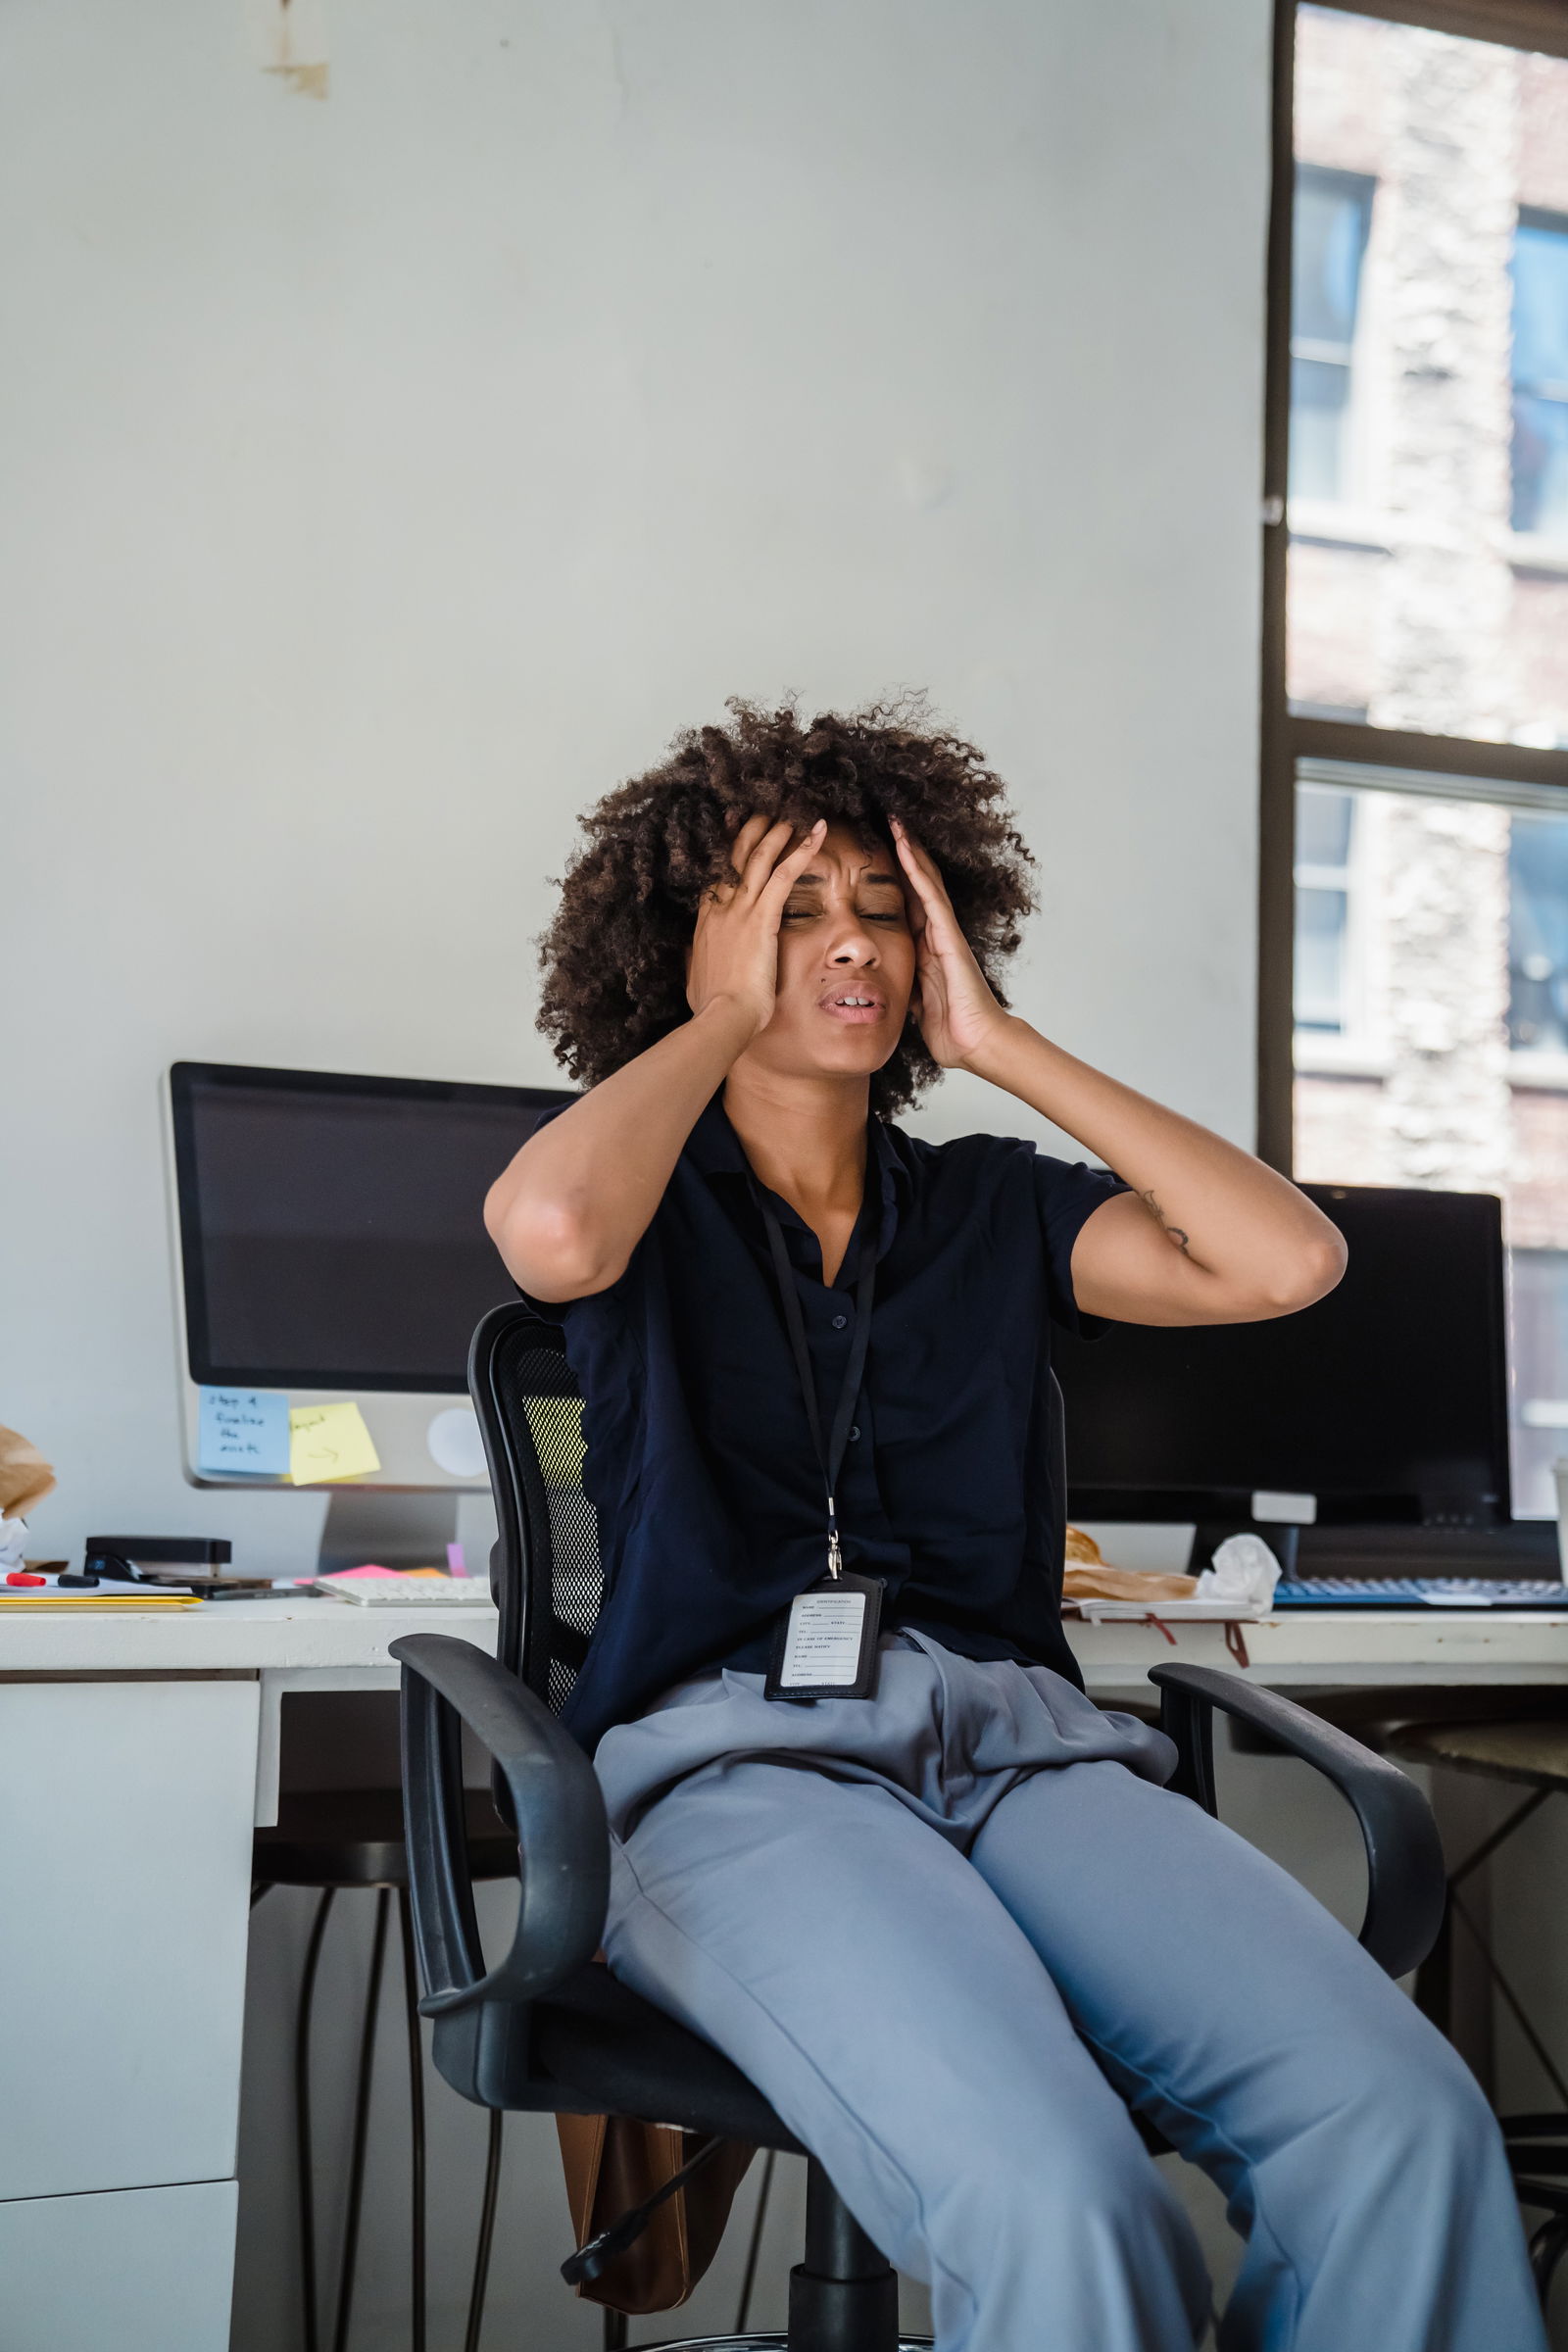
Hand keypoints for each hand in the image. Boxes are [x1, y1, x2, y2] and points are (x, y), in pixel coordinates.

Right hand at [686, 813, 826, 1040]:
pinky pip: (784, 875)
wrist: (722, 1018)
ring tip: (794, 815)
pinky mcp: (762, 919)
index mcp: (706, 922)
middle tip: (766, 813)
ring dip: (778, 832)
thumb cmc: (712, 1007)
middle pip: (735, 858)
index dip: (728, 855)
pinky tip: (817, 833)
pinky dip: (802, 851)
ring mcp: (739, 911)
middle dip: (752, 832)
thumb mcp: (695, 979)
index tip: (737, 837)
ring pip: (759, 858)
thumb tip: (694, 960)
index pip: (718, 877)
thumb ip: (697, 963)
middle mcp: (720, 908)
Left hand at [891, 818, 1010, 1069]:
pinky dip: (916, 870)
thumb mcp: (916, 1003)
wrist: (976, 1044)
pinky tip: (903, 846)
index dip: (893, 876)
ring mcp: (944, 932)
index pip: (907, 902)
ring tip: (894, 818)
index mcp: (925, 948)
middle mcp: (935, 933)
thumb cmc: (951, 1029)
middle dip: (903, 852)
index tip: (873, 852)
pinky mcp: (948, 937)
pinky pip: (930, 896)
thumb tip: (888, 985)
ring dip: (909, 848)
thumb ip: (906, 987)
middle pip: (918, 882)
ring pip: (925, 880)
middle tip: (886, 820)